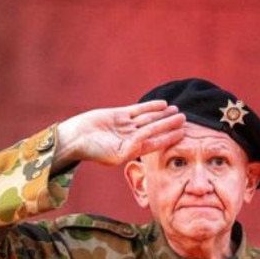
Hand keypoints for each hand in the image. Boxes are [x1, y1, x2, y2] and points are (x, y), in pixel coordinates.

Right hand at [53, 100, 185, 169]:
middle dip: (169, 124)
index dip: (168, 137)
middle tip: (185, 119)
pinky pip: (138, 110)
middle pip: (154, 129)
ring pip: (148, 119)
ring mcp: (125, 126)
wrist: (74, 137)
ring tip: (177, 110)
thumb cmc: (92, 150)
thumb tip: (146, 141)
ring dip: (162, 114)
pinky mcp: (119, 114)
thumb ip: (132, 147)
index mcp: (130, 150)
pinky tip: (162, 104)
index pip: (154, 143)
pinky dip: (150, 107)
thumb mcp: (114, 154)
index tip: (182, 133)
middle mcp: (130, 138)